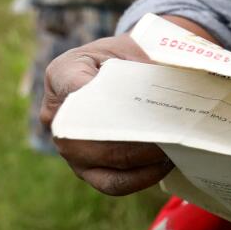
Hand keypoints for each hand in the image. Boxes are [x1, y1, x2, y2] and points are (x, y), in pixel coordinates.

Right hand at [44, 36, 175, 195]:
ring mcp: (68, 147)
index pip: (74, 85)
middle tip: (169, 133)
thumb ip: (142, 64)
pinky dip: (141, 177)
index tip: (134, 99)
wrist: (127, 68)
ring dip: (142, 159)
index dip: (101, 96)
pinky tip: (166, 164)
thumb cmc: (129, 56)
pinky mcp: (87, 169)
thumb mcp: (133, 46)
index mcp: (63, 74)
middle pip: (90, 136)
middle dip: (134, 138)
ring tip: (173, 148)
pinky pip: (111, 183)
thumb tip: (170, 87)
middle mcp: (57, 115)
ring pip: (102, 163)